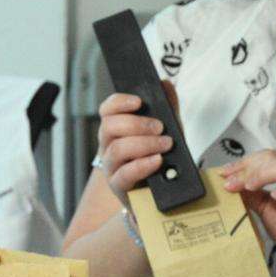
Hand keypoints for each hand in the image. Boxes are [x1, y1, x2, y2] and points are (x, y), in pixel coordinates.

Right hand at [96, 81, 178, 208]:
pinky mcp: (118, 186)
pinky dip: (142, 165)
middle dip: (136, 124)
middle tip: (160, 128)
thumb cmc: (160, 159)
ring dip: (144, 144)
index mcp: (117, 129)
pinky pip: (124, 174)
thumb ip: (167, 108)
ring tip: (165, 145)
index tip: (138, 102)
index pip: (107, 109)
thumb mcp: (168, 130)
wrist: (163, 193)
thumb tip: (165, 83)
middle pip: (109, 127)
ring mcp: (111, 167)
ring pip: (117, 149)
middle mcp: (109, 145)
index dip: (120, 102)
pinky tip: (157, 160)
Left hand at [221, 150, 275, 276]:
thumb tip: (230, 183)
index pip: (267, 157)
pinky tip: (272, 199)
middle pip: (273, 157)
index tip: (223, 172)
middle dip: (247, 167)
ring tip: (247, 187)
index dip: (244, 162)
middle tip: (229, 182)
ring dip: (261, 174)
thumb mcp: (267, 208)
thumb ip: (253, 194)